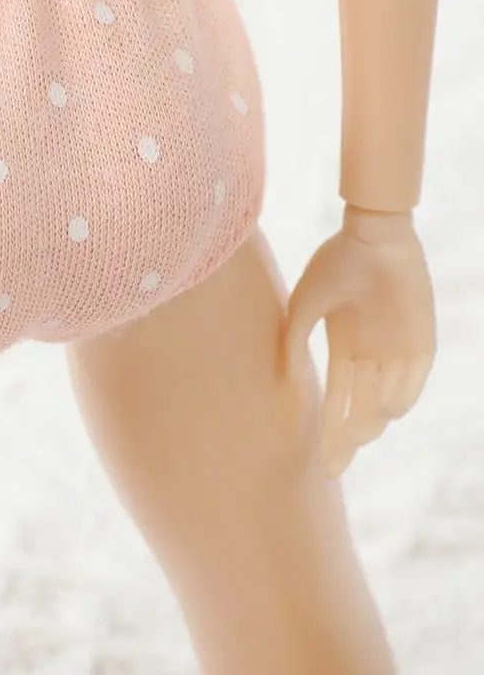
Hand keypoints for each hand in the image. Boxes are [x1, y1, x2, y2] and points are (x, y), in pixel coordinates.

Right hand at [284, 204, 435, 477]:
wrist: (373, 237)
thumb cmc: (334, 265)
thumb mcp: (303, 306)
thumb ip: (292, 343)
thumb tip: (285, 381)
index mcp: (344, 345)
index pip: (336, 397)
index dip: (327, 427)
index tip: (317, 459)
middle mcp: (371, 353)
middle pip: (358, 408)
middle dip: (345, 439)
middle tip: (331, 470)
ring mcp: (396, 348)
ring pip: (383, 398)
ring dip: (369, 419)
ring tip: (355, 435)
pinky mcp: (421, 340)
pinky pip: (412, 379)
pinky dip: (399, 396)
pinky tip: (383, 411)